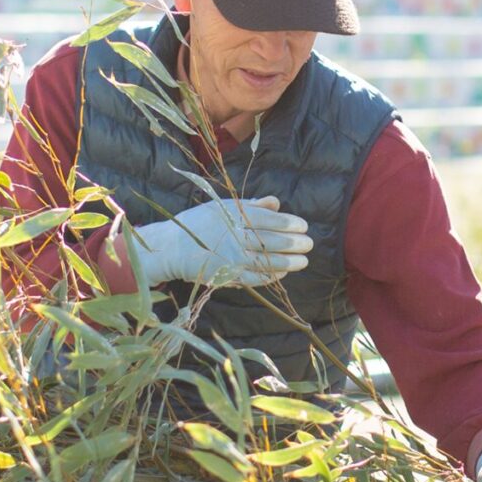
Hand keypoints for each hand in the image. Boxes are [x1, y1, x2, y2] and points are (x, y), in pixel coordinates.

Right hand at [129, 197, 313, 287]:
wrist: (172, 247)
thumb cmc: (199, 223)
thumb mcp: (222, 206)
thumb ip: (252, 205)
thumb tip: (276, 203)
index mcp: (234, 215)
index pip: (271, 220)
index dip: (291, 224)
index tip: (303, 226)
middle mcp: (235, 235)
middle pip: (273, 241)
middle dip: (296, 243)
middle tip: (309, 244)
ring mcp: (231, 257)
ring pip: (268, 261)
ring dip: (290, 262)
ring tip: (303, 261)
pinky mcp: (227, 275)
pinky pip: (255, 277)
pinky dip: (271, 276)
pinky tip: (282, 273)